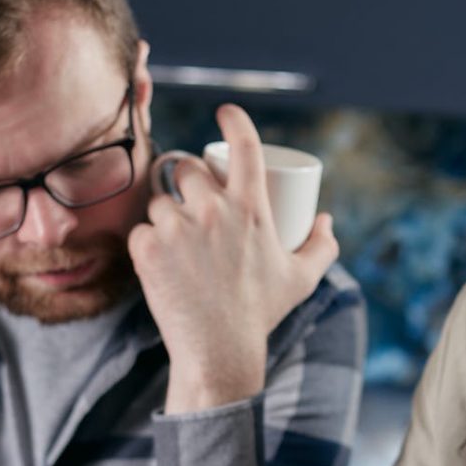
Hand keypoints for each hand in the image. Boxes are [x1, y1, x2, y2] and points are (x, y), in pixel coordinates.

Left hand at [129, 103, 338, 412]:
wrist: (219, 352)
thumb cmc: (261, 314)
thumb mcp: (301, 280)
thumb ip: (322, 246)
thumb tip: (324, 219)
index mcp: (251, 208)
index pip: (244, 145)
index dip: (234, 120)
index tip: (225, 113)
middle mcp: (213, 210)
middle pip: (188, 169)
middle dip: (187, 182)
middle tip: (191, 207)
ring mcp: (178, 228)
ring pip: (160, 201)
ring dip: (165, 215)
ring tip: (177, 244)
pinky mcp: (148, 249)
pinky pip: (140, 230)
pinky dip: (147, 244)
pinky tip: (158, 263)